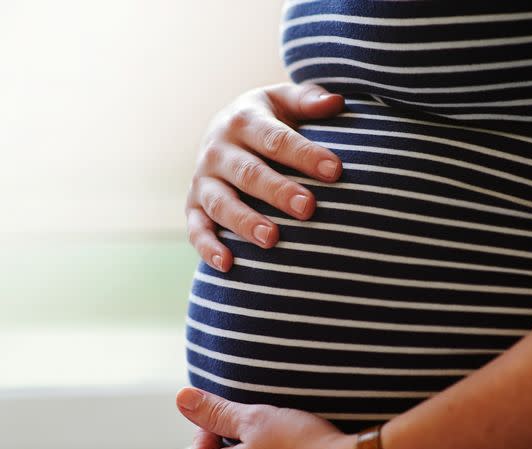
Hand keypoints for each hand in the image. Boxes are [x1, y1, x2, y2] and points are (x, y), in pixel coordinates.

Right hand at [186, 83, 344, 271]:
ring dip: (245, 222)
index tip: (335, 169)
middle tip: (309, 208)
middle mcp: (218, 150)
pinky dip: (207, 246)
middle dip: (278, 191)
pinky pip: (196, 228)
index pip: (276, 139)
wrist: (224, 132)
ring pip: (221, 203)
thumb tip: (337, 102)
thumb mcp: (283, 102)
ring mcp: (203, 180)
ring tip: (272, 239)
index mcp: (244, 120)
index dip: (305, 154)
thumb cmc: (268, 120)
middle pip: (250, 173)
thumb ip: (308, 101)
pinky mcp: (193, 206)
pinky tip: (228, 263)